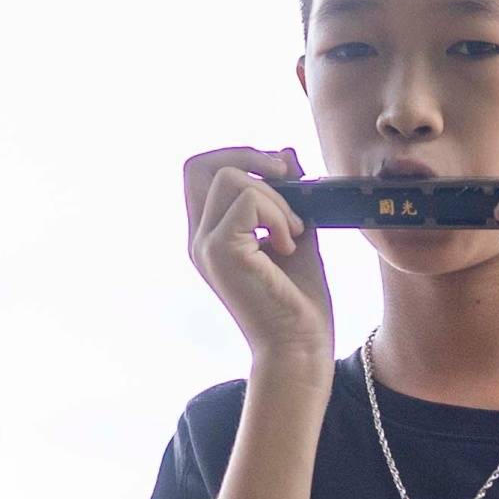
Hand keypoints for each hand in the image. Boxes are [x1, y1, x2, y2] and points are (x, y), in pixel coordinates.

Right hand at [181, 145, 336, 377]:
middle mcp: (199, 238)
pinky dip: (279, 216)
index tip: (281, 174)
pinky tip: (290, 245)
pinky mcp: (221, 253)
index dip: (239, 156)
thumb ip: (287, 196)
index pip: (201, 171)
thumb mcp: (295, 233)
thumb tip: (285, 152)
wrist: (300, 347)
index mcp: (210, 234)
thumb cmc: (299, 300)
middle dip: (247, 156)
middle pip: (199, 164)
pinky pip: (248, 201)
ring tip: (294, 233)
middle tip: (286, 178)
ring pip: (230, 177)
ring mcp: (205, 246)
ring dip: (275, 197)